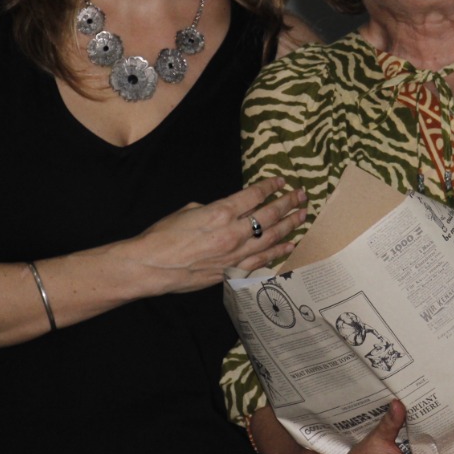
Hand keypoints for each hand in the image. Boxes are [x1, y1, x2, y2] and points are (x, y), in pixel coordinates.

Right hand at [131, 178, 304, 293]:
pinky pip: (261, 261)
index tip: (281, 181)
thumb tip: (226, 212)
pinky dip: (277, 252)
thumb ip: (214, 209)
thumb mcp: (189, 210)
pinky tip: (289, 245)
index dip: (270, 186)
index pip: (254, 196)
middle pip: (269, 216)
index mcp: (221, 212)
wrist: (150, 266)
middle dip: (288, 204)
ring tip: (303, 216)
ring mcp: (234, 255)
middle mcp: (233, 233)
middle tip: (302, 196)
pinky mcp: (231, 272)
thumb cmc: (163, 236)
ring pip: (271, 239)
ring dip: (289, 226)